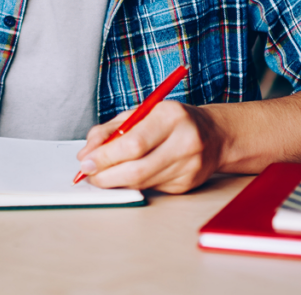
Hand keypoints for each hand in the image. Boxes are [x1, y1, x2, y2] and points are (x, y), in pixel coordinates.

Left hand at [76, 101, 222, 193]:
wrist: (215, 134)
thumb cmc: (172, 120)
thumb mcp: (142, 112)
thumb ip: (111, 130)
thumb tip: (86, 154)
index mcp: (171, 117)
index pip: (134, 144)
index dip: (105, 157)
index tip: (86, 162)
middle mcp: (184, 142)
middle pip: (137, 169)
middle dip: (106, 175)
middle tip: (88, 175)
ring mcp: (189, 167)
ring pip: (142, 183)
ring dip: (116, 182)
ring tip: (102, 175)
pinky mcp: (187, 184)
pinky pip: (151, 187)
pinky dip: (134, 183)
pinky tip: (129, 174)